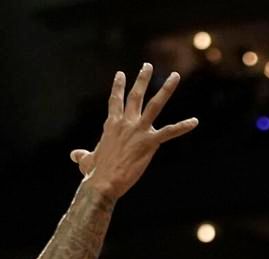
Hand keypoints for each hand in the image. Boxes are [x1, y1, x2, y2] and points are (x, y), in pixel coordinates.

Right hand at [69, 64, 197, 199]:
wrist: (103, 183)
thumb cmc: (94, 174)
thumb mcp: (86, 161)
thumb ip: (83, 155)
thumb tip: (74, 155)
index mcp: (112, 125)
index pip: (115, 101)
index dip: (118, 86)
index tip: (121, 74)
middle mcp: (125, 123)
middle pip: (135, 96)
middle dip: (142, 79)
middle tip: (148, 65)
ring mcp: (138, 131)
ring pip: (155, 105)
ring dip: (166, 90)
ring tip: (175, 76)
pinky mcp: (149, 143)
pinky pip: (169, 132)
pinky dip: (182, 127)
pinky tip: (194, 121)